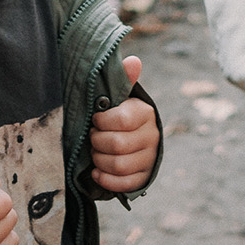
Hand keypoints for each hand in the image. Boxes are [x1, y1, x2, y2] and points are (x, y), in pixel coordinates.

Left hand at [90, 55, 158, 191]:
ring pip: (119, 165)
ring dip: (99, 160)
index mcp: (145, 113)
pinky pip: (124, 183)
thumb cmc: (118, 115)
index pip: (121, 120)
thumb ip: (124, 79)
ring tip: (94, 152)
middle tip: (92, 137)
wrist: (131, 140)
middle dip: (96, 142)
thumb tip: (134, 60)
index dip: (102, 122)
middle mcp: (152, 135)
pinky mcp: (144, 177)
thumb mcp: (119, 97)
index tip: (95, 119)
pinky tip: (97, 171)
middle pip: (117, 145)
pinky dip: (105, 178)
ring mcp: (150, 158)